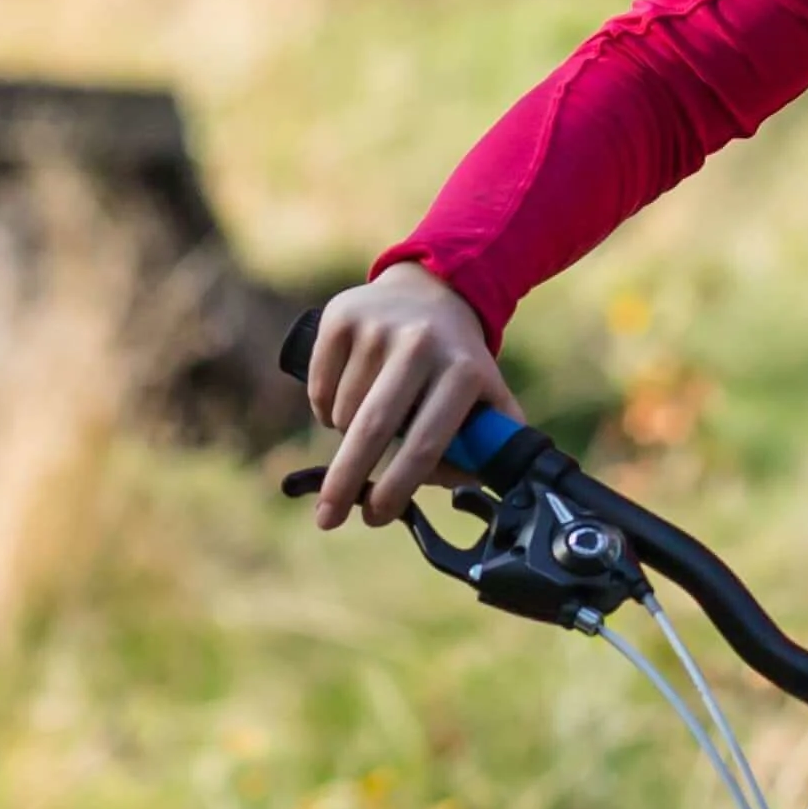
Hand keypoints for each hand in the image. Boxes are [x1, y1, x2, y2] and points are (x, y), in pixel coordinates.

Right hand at [302, 264, 520, 529]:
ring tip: (365, 426)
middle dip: (346, 481)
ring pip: (342, 413)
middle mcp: (421, 344)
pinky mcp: (342, 316)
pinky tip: (347, 397)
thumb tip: (464, 488)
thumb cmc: (458, 363)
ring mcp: (378, 327)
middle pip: (373, 428)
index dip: (398, 486)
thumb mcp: (487, 396)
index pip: (426, 442)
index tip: (377, 516)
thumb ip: (488, 445)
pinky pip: (319, 388)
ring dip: (344, 437)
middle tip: (327, 519)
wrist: (432, 290)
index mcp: (463, 371)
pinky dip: (325, 409)